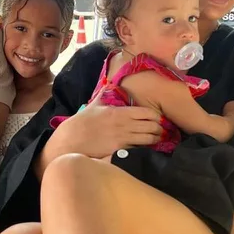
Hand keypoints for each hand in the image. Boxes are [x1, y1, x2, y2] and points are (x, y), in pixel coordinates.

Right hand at [43, 97, 162, 166]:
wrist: (72, 139)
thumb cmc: (83, 122)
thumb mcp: (94, 104)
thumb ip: (104, 93)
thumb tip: (108, 83)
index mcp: (119, 112)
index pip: (146, 112)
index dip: (156, 116)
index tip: (159, 118)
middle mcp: (124, 125)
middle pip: (151, 126)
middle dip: (159, 128)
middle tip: (162, 129)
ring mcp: (122, 138)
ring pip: (148, 139)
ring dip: (155, 139)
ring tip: (158, 139)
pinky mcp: (119, 150)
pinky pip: (138, 149)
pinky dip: (145, 148)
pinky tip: (147, 148)